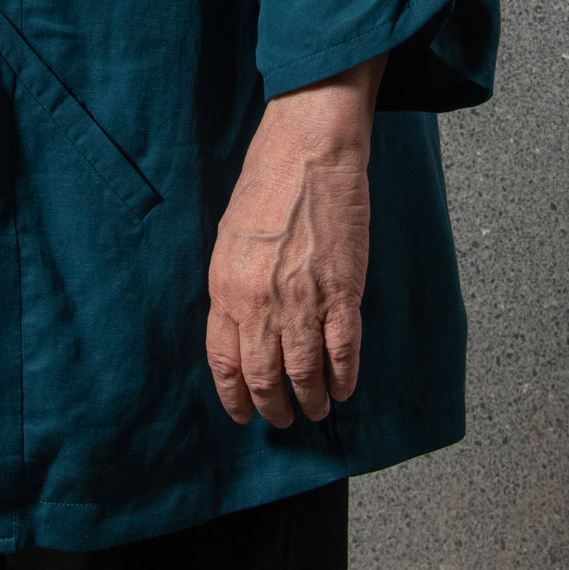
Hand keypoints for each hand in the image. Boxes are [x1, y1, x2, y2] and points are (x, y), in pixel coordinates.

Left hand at [206, 60, 381, 427]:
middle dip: (273, 406)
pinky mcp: (342, 293)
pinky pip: (343, 353)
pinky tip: (344, 390)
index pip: (224, 362)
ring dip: (310, 400)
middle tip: (282, 419)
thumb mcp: (231, 238)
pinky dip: (344, 378)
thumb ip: (234, 286)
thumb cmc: (268, 182)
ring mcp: (302, 302)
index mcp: (226, 288)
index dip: (234, 395)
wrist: (308, 150)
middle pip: (263, 376)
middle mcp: (259, 304)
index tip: (242, 413)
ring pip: (304, 375)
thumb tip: (242, 325)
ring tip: (315, 410)